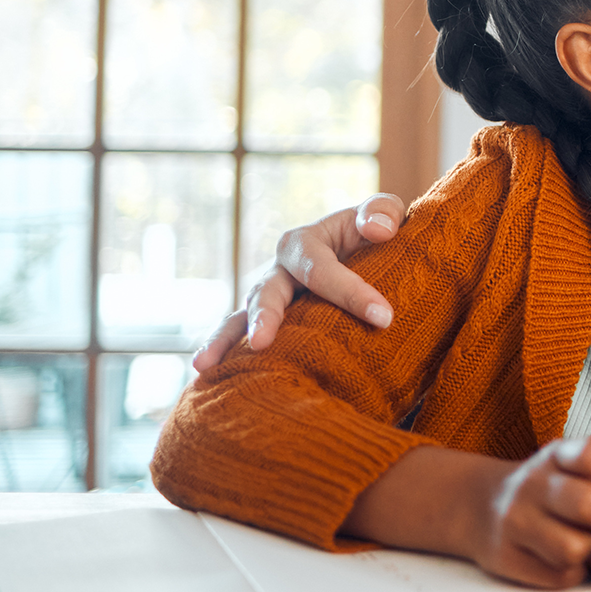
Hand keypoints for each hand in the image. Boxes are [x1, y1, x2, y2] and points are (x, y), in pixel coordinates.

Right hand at [192, 193, 407, 371]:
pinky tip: (208, 379)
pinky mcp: (268, 324)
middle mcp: (278, 271)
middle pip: (267, 292)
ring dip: (226, 340)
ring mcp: (268, 299)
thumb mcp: (384, 214)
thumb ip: (382, 212)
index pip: (321, 269)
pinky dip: (227, 356)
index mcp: (304, 243)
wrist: (370, 256)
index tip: (383, 317)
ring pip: (241, 318)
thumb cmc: (377, 234)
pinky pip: (241, 339)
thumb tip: (377, 229)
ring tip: (206, 366)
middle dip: (265, 316)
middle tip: (262, 342)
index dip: (351, 292)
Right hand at [343, 426, 590, 588]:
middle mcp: (532, 484)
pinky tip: (572, 556)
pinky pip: (559, 575)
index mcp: (557, 453)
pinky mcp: (508, 558)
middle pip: (589, 505)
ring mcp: (516, 522)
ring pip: (575, 547)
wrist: (484, 506)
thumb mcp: (589, 450)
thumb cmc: (557, 480)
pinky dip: (575, 570)